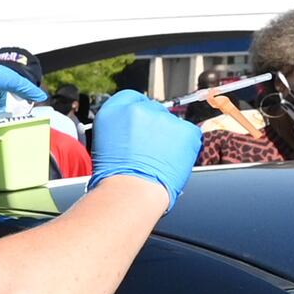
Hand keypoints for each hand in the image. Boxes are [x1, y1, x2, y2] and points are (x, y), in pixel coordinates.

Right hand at [88, 91, 199, 206]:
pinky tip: (172, 163)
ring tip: (159, 163)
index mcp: (114, 111)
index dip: (137, 116)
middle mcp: (138, 108)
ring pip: (172, 124)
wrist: (130, 194)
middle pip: (153, 109)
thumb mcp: (104, 146)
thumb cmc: (114, 180)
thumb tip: (133, 131)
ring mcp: (163, 118)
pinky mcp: (185, 129)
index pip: (131, 99)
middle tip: (149, 151)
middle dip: (154, 128)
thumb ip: (119, 130)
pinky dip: (185, 147)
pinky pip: (190, 134)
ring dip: (169, 139)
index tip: (139, 128)